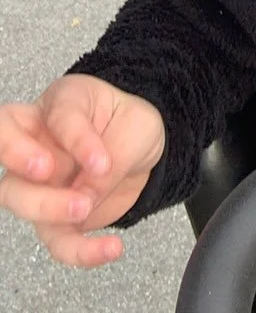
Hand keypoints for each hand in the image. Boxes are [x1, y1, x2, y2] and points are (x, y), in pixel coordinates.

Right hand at [0, 74, 164, 266]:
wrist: (143, 149)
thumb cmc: (130, 123)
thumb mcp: (136, 127)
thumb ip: (112, 157)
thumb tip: (88, 193)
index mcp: (64, 103)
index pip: (58, 116)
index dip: (76, 140)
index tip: (101, 161)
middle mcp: (40, 139)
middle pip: (6, 148)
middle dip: (19, 160)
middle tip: (49, 172)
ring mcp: (40, 179)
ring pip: (17, 196)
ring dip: (46, 208)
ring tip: (84, 208)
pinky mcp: (53, 214)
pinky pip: (54, 238)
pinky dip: (79, 250)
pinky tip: (108, 248)